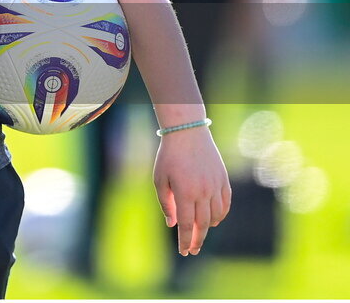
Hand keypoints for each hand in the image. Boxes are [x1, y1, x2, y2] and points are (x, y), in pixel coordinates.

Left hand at [153, 127, 231, 255]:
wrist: (187, 133)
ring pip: (215, 216)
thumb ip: (166, 203)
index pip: (187, 225)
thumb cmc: (169, 156)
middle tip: (192, 250)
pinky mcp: (223, 180)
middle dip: (197, 240)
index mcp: (185, 193)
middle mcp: (203, 192)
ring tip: (200, 234)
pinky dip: (220, 215)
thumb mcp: (160, 179)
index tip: (184, 252)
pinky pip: (225, 204)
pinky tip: (213, 220)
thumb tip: (173, 224)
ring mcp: (215, 186)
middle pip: (203, 224)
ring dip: (208, 228)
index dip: (186, 241)